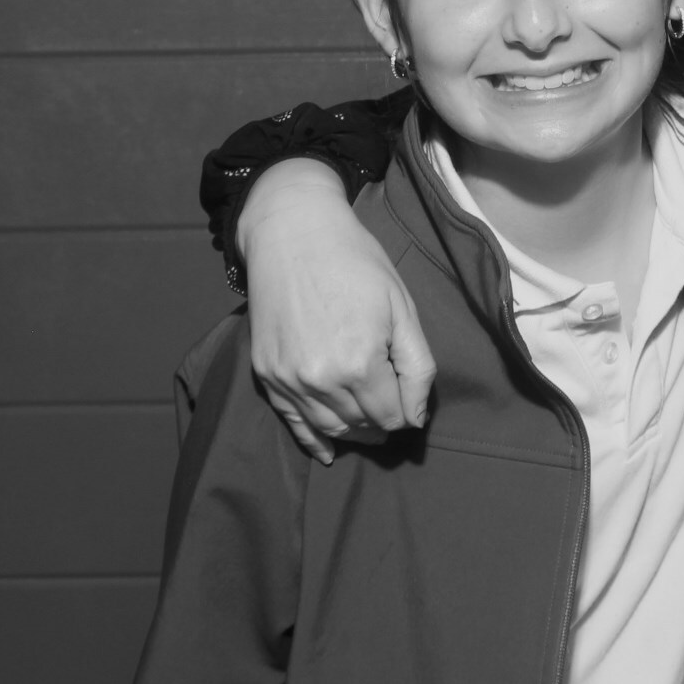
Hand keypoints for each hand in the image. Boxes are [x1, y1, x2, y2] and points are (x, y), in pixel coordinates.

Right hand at [235, 159, 437, 461]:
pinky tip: (329, 451)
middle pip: (361, 425)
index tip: (409, 398)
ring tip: (368, 425)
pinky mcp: (266, 374)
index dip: (406, 413)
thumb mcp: (402, 307)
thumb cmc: (356, 263)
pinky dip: (313, 440)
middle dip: (381, 422)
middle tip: (392, 409)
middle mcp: (320, 379)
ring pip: (329, 428)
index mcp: (360, 363)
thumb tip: (416, 419)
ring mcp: (288, 379)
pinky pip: (292, 421)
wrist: (292, 233)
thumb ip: (417, 367)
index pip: (392, 417)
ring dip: (353, 431)